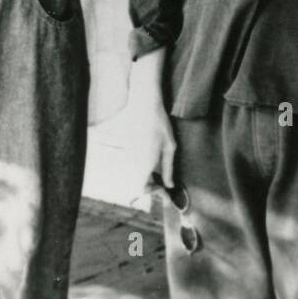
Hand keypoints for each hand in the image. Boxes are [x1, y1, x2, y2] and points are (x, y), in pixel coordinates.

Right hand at [125, 49, 175, 191]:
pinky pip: (133, 166)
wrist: (144, 105)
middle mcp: (133, 161)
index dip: (153, 194)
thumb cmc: (160, 124)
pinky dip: (142, 170)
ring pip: (134, 176)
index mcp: (144, 163)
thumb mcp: (170, 146)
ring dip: (146, 180)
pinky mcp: (127, 150)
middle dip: (150, 189)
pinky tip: (152, 165)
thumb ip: (168, 168)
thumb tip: (169, 185)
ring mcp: (129, 156)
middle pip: (137, 184)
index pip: (142, 188)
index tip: (165, 192)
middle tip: (163, 187)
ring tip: (159, 177)